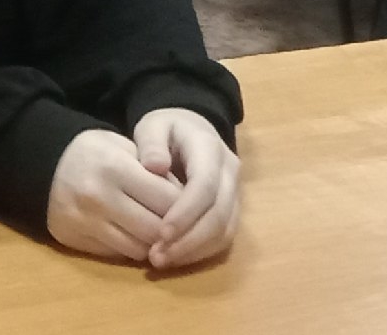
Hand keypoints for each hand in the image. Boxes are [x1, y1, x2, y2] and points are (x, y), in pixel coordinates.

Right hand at [46, 128, 175, 262]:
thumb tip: (186, 200)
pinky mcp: (77, 241)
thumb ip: (154, 170)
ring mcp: (86, 223)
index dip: (186, 205)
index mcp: (115, 167)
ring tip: (160, 232)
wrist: (43, 165)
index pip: (166, 198)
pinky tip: (136, 236)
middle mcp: (100, 197)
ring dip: (154, 244)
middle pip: (155, 229)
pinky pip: (118, 254)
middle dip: (173, 230)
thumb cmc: (92, 151)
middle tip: (181, 225)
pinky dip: (133, 248)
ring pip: (139, 248)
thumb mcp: (123, 146)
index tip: (194, 205)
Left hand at [130, 109, 241, 269]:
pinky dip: (201, 251)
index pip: (205, 184)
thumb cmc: (167, 129)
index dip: (186, 212)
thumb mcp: (153, 126)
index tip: (161, 233)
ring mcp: (235, 192)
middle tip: (157, 255)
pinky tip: (176, 257)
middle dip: (189, 239)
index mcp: (209, 147)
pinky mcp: (232, 210)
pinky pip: (224, 236)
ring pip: (225, 230)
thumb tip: (155, 167)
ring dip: (195, 250)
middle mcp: (229, 171)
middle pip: (219, 213)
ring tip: (162, 260)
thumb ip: (151, 143)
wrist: (191, 129)